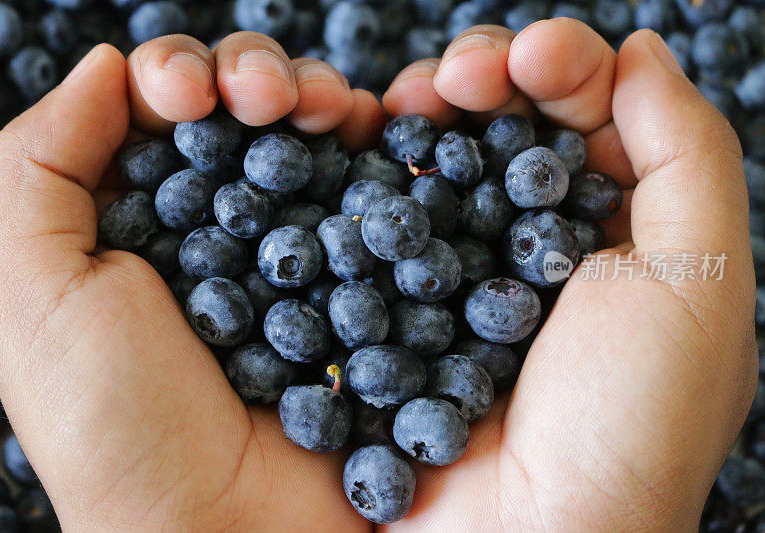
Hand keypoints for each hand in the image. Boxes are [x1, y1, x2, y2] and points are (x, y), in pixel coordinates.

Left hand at [0, 33, 381, 530]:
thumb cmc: (116, 424)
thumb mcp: (33, 292)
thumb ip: (41, 164)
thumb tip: (108, 63)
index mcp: (144, 222)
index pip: (165, 113)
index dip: (180, 77)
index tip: (189, 94)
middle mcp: (225, 231)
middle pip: (245, 114)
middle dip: (255, 76)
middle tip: (265, 95)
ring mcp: (303, 256)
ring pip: (316, 143)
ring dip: (319, 100)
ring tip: (324, 109)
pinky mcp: (370, 284)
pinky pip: (379, 196)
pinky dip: (381, 152)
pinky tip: (374, 136)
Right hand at [382, 20, 756, 529]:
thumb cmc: (630, 426)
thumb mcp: (702, 286)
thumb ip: (687, 154)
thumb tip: (643, 49)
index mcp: (616, 235)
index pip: (589, 118)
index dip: (562, 68)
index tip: (532, 52)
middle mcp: (535, 249)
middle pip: (505, 128)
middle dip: (483, 77)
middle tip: (458, 74)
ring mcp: (457, 277)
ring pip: (438, 162)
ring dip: (425, 114)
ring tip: (410, 103)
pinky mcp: (391, 308)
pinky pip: (378, 222)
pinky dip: (372, 174)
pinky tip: (367, 149)